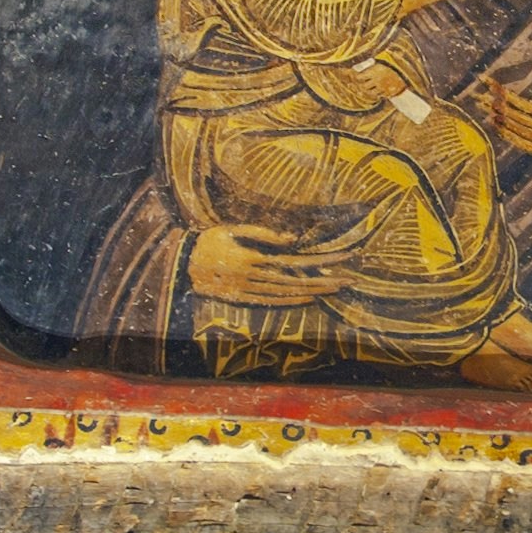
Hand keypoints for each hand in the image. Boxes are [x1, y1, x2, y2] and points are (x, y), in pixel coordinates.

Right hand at [185, 225, 354, 308]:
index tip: (344, 257)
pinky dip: (292, 302)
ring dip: (314, 291)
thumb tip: (293, 238)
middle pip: (299, 280)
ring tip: (336, 288)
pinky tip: (309, 299)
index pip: (297, 261)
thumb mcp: (232, 230)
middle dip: (326, 279)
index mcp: (254, 258)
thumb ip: (263, 234)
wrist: (180, 266)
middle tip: (351, 279)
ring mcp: (249, 291)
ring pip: (288, 293)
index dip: (323, 260)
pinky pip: (272, 302)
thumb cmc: (207, 241)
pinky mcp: (243, 299)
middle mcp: (255, 278)